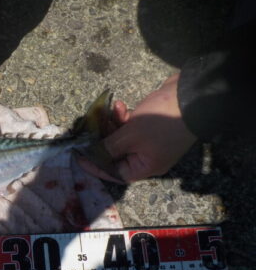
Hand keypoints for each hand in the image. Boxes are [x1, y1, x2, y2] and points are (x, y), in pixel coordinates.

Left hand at [80, 74, 196, 182]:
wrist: (191, 95)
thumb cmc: (160, 122)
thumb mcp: (130, 136)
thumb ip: (109, 147)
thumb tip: (92, 154)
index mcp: (145, 167)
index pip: (115, 173)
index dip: (96, 166)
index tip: (79, 157)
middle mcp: (147, 157)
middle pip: (116, 155)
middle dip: (102, 141)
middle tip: (89, 130)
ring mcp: (150, 141)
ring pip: (122, 138)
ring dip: (112, 125)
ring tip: (106, 113)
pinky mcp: (151, 125)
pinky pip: (131, 126)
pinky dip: (123, 117)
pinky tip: (120, 105)